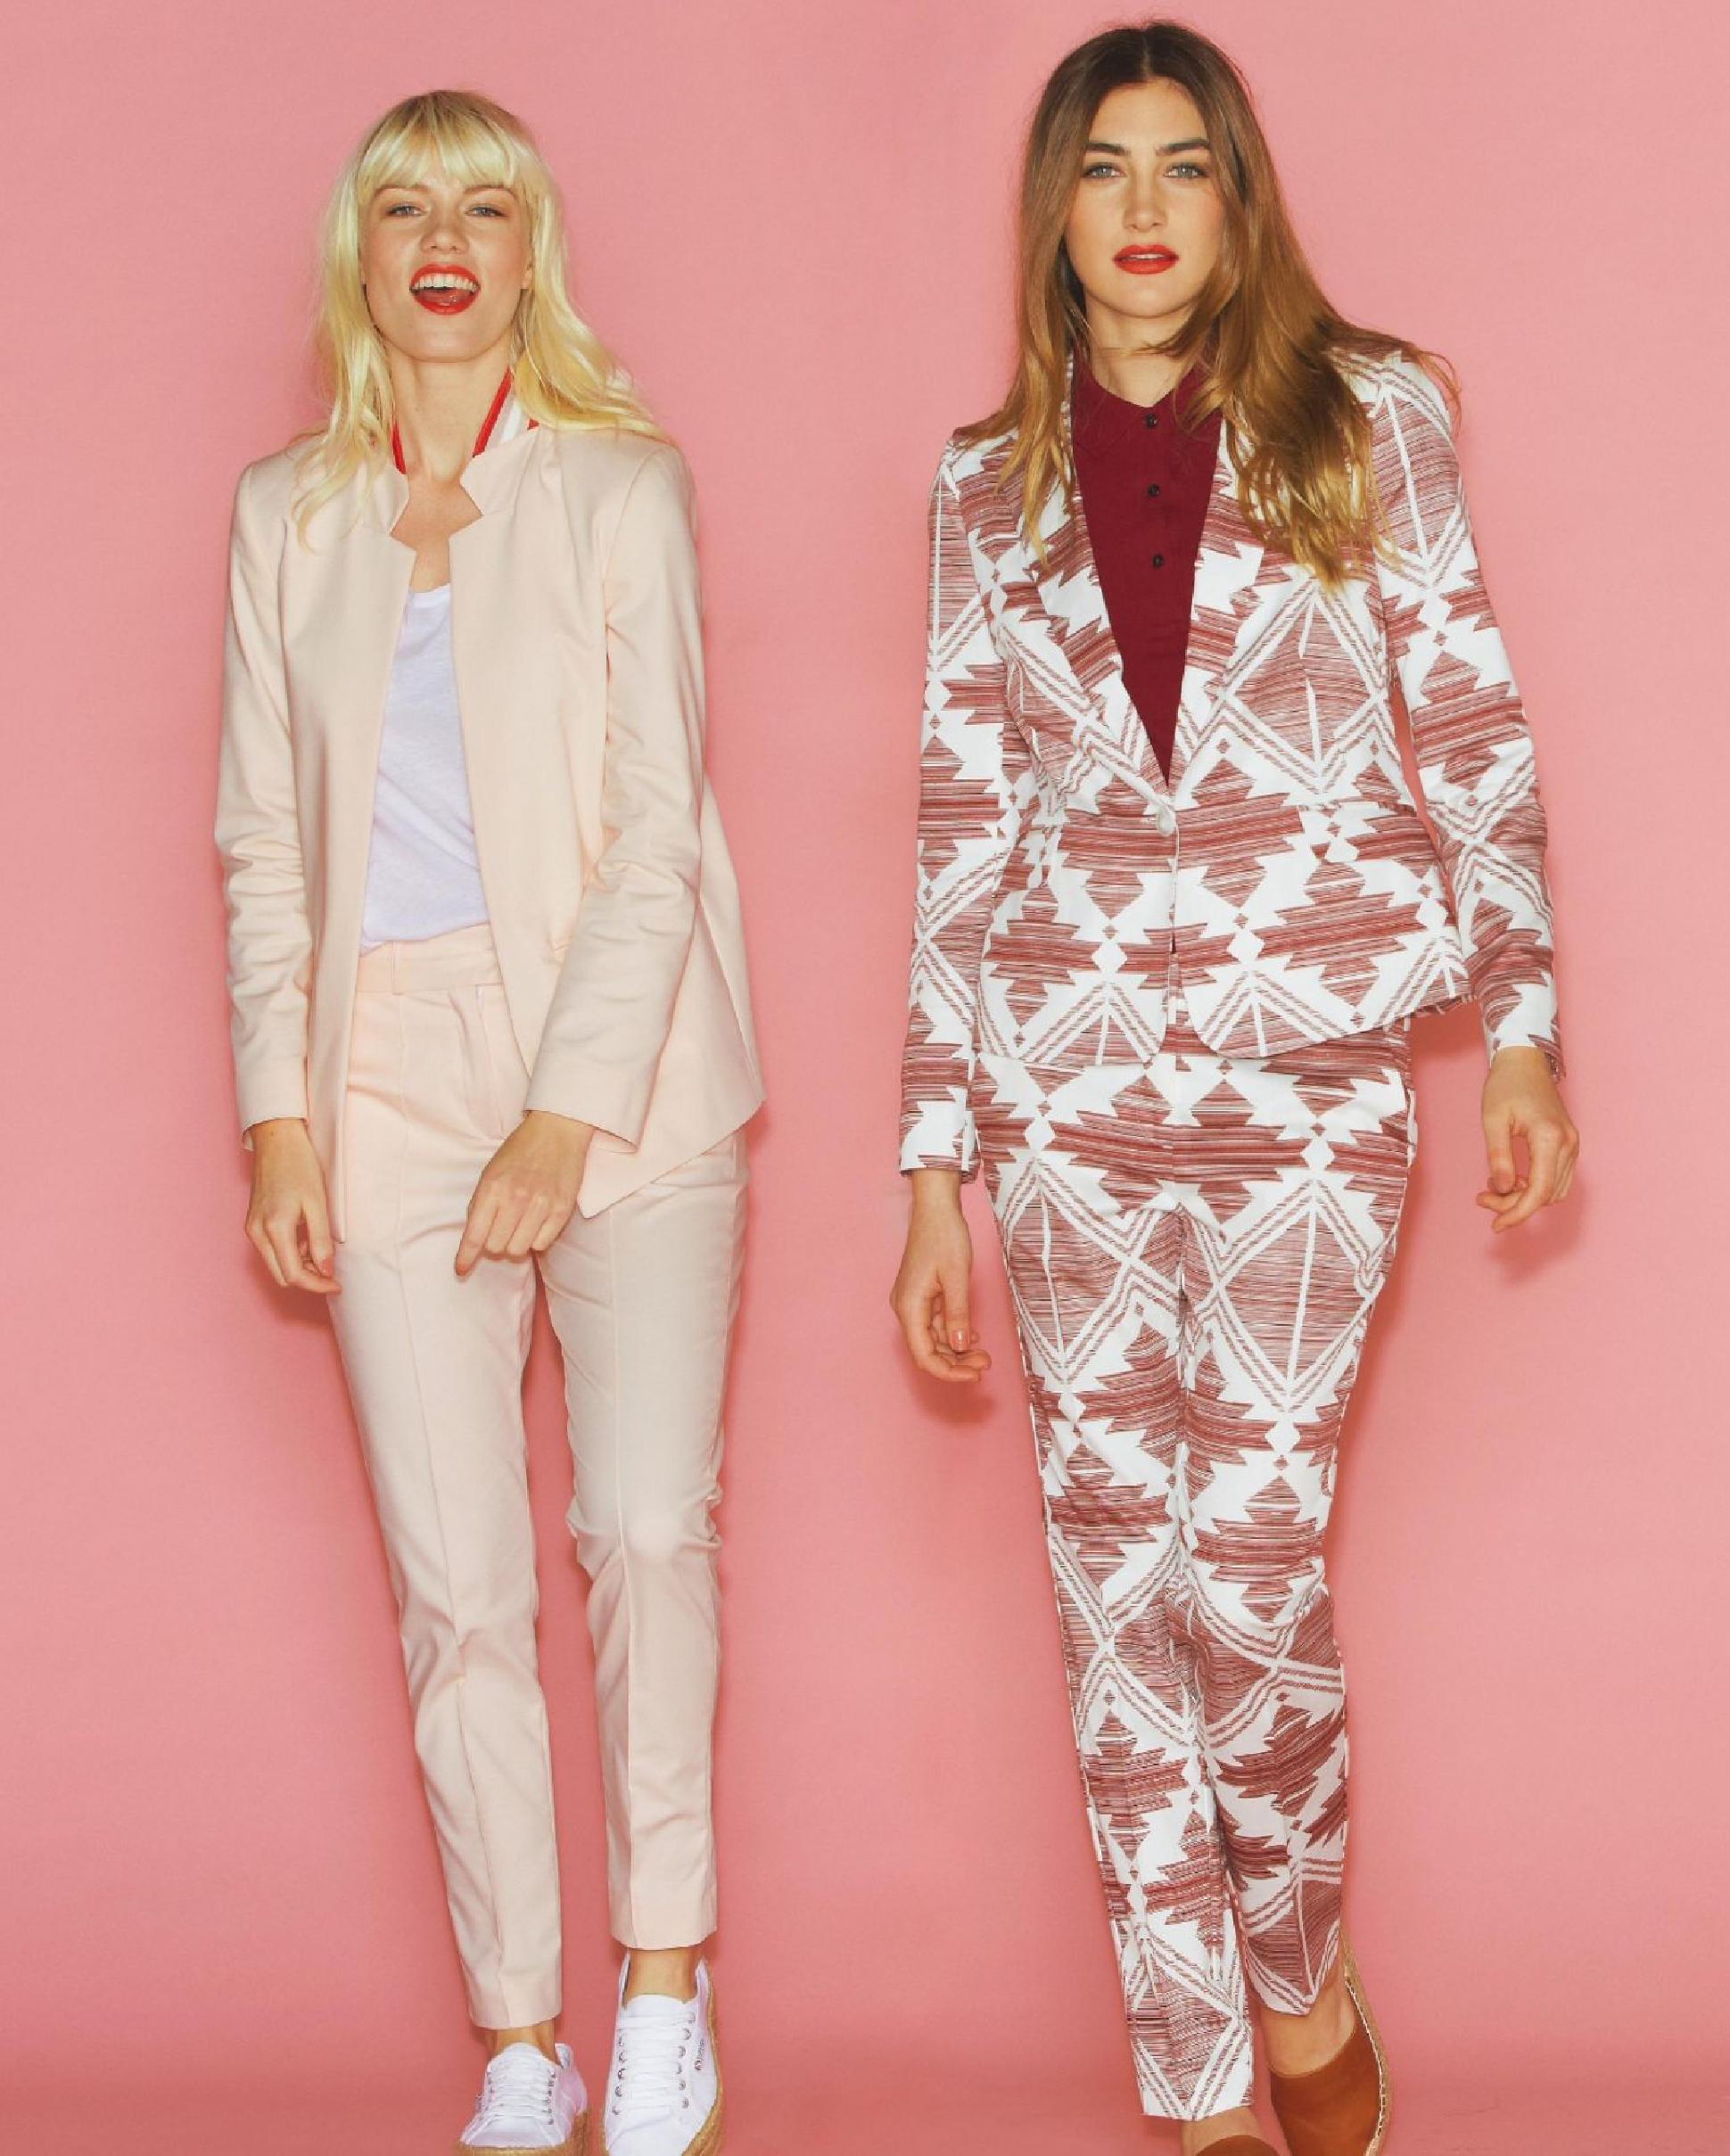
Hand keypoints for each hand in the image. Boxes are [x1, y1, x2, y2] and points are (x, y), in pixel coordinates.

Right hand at [245, 1118, 340, 1293]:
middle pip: (282, 1276)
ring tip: (320, 1248)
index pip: (294, 1275)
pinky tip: (306, 1238)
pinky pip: (271, 1250)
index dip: (317, 1285)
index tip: (337, 1284)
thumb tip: (326, 1271)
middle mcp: (257, 1232)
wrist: (277, 1140)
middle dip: (308, 1279)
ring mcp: (252, 1228)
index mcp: (274, 1228)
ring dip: (299, 1266)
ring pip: (276, 1265)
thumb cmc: (299, 1166)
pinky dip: (290, 1252)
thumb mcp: (317, 1204)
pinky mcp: (253, 1222)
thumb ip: (321, 1241)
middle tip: (332, 1270)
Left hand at [456, 1110, 593, 1276]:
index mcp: (493, 1188)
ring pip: (518, 1249)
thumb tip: (476, 1237)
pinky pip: (542, 1244)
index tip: (461, 1270)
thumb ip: (481, 1203)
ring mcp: (541, 1205)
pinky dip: (536, 1238)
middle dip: (495, 1242)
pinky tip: (536, 1222)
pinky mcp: (561, 1209)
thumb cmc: (520, 1151)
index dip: (466, 1257)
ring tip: (520, 1224)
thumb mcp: (491, 1171)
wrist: (557, 1130)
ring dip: (515, 1242)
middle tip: (501, 1227)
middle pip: (496, 1246)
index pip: (475, 1234)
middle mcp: (516, 1198)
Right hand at [891, 1169, 992, 1382]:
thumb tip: (958, 1345)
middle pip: (928, 1351)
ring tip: (982, 1353)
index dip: (948, 1372)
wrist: (936, 1209)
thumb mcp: (956, 1276)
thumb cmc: (944, 1236)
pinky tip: (971, 1336)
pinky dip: (953, 1334)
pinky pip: (936, 1325)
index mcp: (909, 1307)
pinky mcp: (923, 1297)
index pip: (924, 1355)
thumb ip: (957, 1314)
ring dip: (956, 1351)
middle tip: (985, 1364)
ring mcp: (914, 1303)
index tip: (974, 1375)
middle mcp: (907, 1309)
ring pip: (934, 1340)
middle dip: (955, 1363)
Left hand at [1477, 1046, 1579, 1233]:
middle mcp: (1568, 1144)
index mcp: (1550, 1138)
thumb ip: (1498, 1156)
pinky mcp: (1567, 1144)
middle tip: (1483, 1198)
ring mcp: (1572, 1144)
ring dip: (1524, 1197)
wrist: (1525, 1061)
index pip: (1538, 1191)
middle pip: (1545, 1195)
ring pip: (1553, 1190)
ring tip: (1493, 1187)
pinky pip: (1555, 1178)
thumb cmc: (1506, 1085)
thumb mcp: (1493, 1120)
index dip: (1517, 1213)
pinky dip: (1534, 1186)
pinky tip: (1510, 1179)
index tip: (1496, 1225)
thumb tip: (1501, 1189)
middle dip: (1514, 1204)